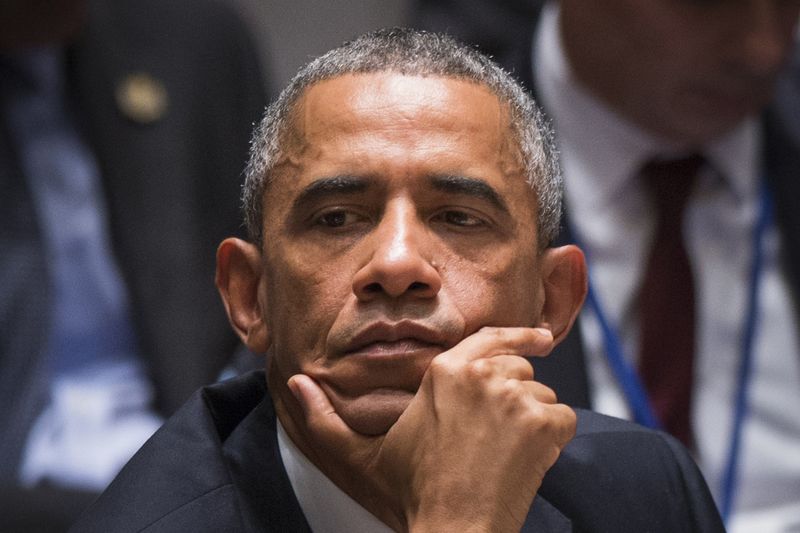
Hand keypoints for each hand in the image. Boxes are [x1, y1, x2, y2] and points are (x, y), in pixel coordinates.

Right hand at [287, 327, 576, 531]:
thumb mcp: (360, 456)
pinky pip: (562, 417)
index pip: (491, 337)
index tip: (540, 336)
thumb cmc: (410, 494)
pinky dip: (552, 439)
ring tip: (503, 454)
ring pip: (542, 394)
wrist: (453, 531)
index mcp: (443, 371)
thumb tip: (295, 382)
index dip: (519, 336)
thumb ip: (323, 417)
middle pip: (519, 368)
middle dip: (513, 395)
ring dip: (531, 420)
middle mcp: (482, 375)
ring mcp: (515, 397)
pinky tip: (526, 460)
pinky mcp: (543, 423)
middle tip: (494, 435)